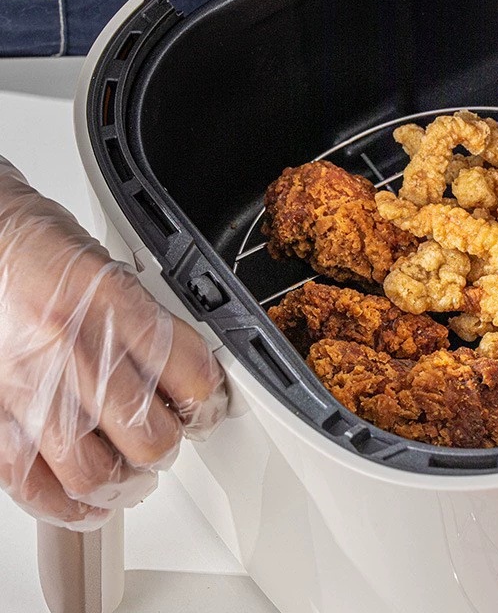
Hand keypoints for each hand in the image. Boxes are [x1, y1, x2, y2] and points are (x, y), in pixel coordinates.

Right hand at [0, 159, 227, 529]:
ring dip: (126, 481)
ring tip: (135, 471)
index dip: (206, 399)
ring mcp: (30, 388)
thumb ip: (151, 324)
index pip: (188, 374)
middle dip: (168, 445)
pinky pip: (32, 483)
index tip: (205, 405)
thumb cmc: (44, 252)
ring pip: (95, 471)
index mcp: (114, 304)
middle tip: (169, 437)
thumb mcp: (115, 269)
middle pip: (147, 435)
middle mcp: (73, 349)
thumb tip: (188, 372)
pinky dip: (67, 505)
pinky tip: (90, 501)